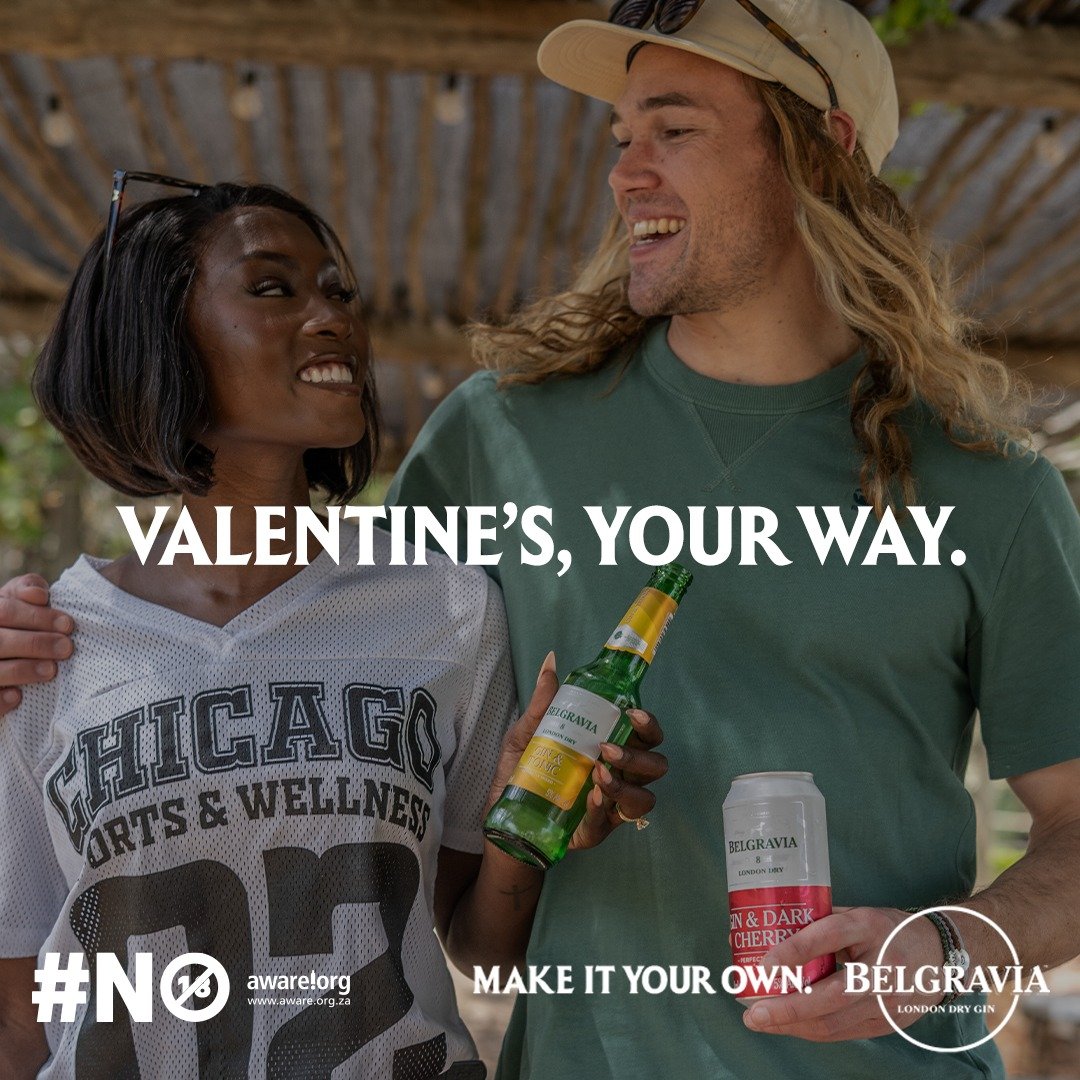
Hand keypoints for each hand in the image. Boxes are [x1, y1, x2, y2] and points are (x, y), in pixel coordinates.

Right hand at [0, 575, 73, 715]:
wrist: (3, 663)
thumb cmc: (14, 623)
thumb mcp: (15, 601)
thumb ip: (25, 589)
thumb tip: (38, 594)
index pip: (5, 610)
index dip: (36, 617)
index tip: (68, 625)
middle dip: (35, 643)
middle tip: (66, 648)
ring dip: (21, 669)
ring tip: (51, 670)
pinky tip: (17, 697)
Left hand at [485, 652, 667, 852]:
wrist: (506, 816)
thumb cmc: (523, 771)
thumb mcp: (528, 733)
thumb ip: (543, 702)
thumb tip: (550, 661)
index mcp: (610, 745)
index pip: (645, 734)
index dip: (649, 723)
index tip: (633, 713)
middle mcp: (620, 773)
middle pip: (656, 763)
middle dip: (639, 754)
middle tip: (607, 748)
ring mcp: (613, 802)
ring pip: (645, 795)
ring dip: (625, 783)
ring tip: (597, 773)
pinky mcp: (602, 827)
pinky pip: (617, 820)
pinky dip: (607, 807)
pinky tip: (592, 797)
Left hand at [742, 905, 945, 1040]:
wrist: (941, 955)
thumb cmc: (889, 929)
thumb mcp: (859, 914)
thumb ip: (821, 922)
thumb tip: (771, 930)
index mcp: (871, 927)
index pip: (830, 936)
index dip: (795, 950)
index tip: (764, 962)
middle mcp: (882, 967)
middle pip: (832, 995)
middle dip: (788, 1008)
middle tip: (753, 1013)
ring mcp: (888, 1001)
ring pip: (835, 1022)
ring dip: (793, 1026)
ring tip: (761, 1022)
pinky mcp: (888, 1023)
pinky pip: (843, 1031)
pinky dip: (812, 1030)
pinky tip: (788, 1026)